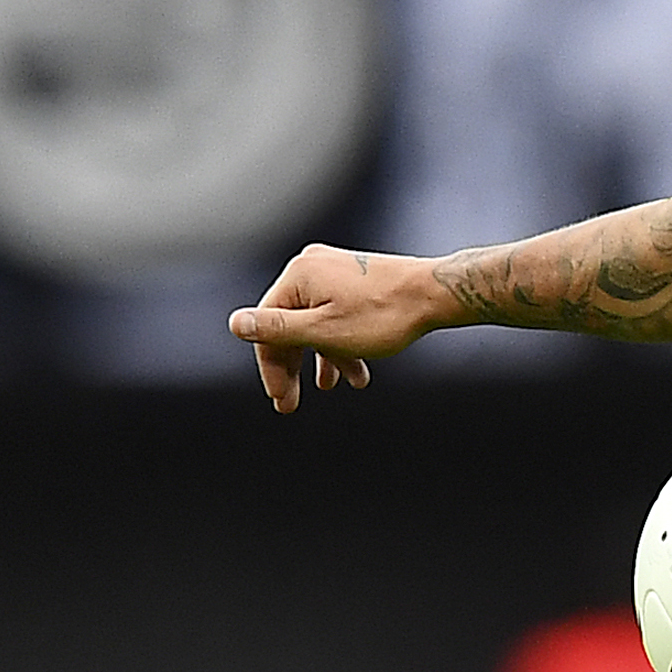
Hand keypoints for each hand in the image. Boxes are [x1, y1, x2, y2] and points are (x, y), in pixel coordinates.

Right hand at [228, 244, 440, 412]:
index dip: (272, 367)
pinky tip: (357, 374)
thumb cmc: (383, 315)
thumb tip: (234, 325)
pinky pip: (338, 315)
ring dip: (324, 358)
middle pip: (290, 325)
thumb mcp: (323, 332)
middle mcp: (312, 267)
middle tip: (293, 404)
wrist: (437, 293)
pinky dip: (343, 344)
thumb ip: (277, 330)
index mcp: (298, 276)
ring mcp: (335, 272)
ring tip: (336, 386)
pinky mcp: (356, 280)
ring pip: (317, 324)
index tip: (282, 400)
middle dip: (294, 367)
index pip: (268, 327)